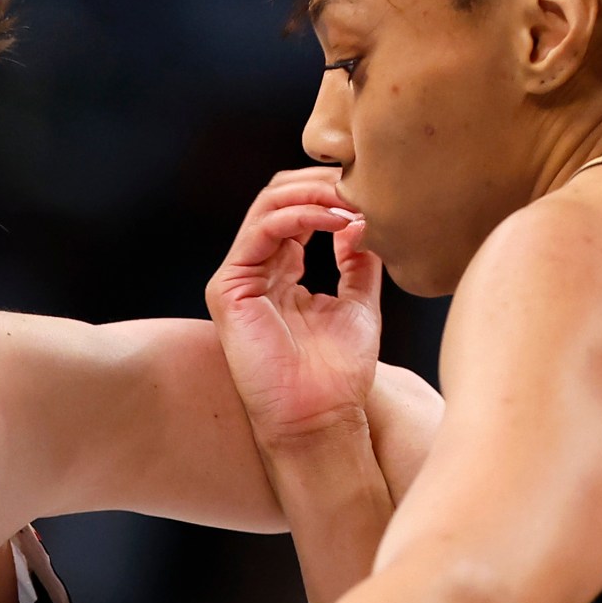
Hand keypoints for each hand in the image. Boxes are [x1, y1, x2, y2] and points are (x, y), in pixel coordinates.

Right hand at [205, 168, 383, 447]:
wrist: (319, 418)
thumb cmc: (338, 375)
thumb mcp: (359, 302)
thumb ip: (357, 258)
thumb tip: (361, 216)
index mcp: (281, 272)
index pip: (296, 209)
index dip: (332, 193)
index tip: (373, 193)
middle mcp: (256, 270)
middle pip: (278, 198)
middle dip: (321, 184)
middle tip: (361, 185)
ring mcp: (238, 278)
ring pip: (268, 205)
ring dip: (314, 194)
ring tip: (351, 201)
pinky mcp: (228, 289)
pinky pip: (262, 231)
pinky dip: (301, 216)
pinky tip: (336, 221)